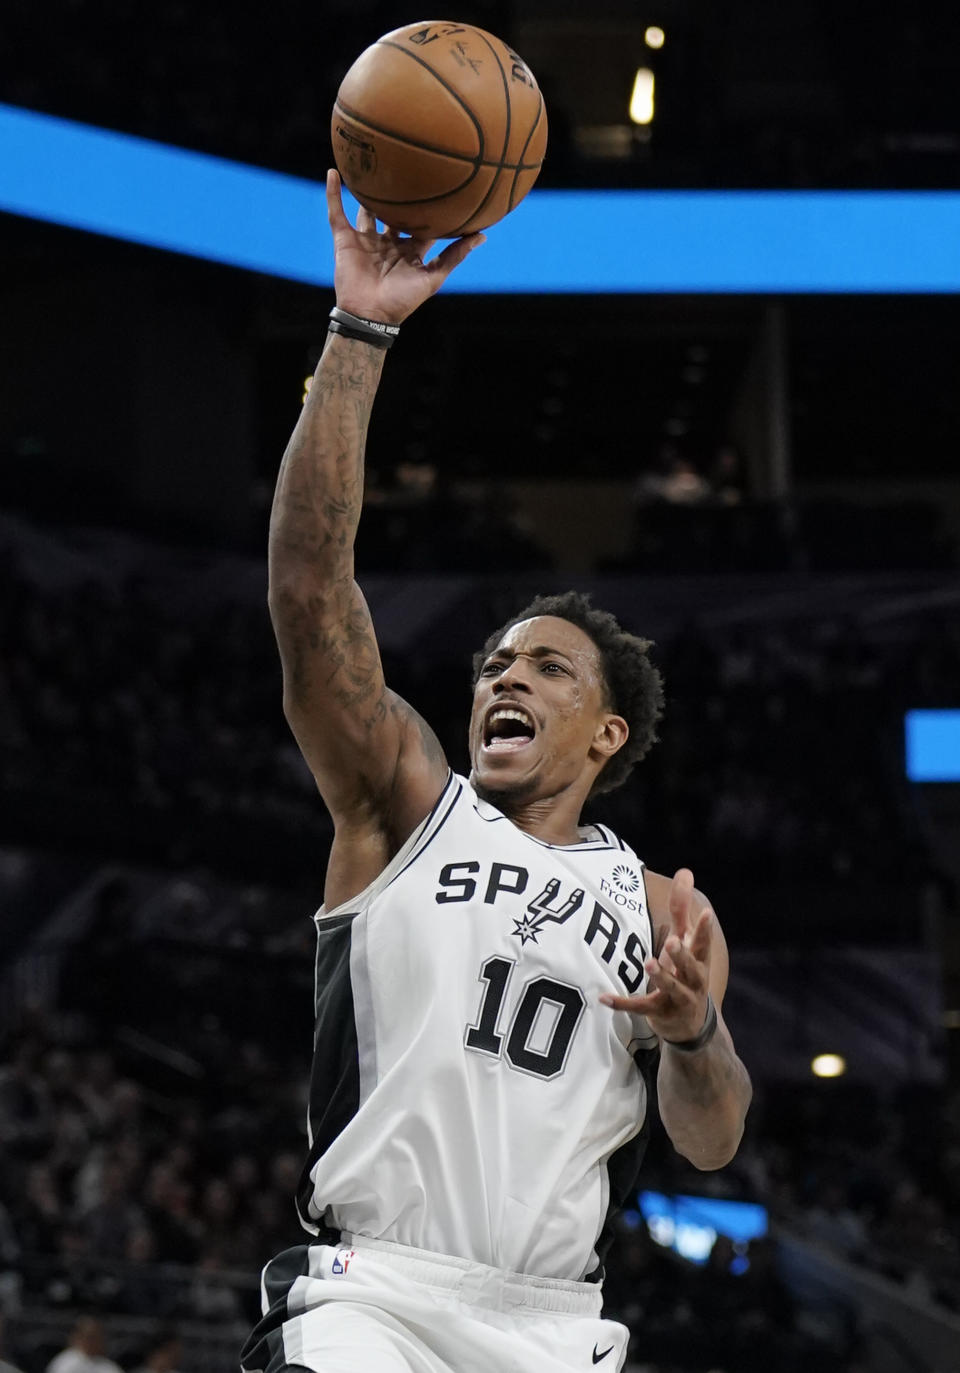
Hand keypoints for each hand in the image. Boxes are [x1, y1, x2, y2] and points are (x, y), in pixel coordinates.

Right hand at [326, 169, 484, 324]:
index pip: (421, 224)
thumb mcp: (433, 278)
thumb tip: (482, 235)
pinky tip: (333, 171)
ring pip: (366, 209)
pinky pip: (337, 213)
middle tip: (407, 167)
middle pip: (394, 214)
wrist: (370, 314)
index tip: (441, 185)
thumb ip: (454, 256)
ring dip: (367, 191)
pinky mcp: (345, 240)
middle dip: (399, 196)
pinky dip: (333, 194)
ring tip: (370, 164)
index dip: (430, 209)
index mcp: (409, 250)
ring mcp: (366, 240)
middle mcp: (388, 242)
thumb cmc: (403, 301)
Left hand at [600, 868, 713, 1042]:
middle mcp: (694, 981)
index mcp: (699, 961)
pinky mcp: (660, 1013)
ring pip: (671, 988)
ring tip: (649, 963)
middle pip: (690, 967)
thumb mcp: (685, 940)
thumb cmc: (685, 970)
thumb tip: (685, 871)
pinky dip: (622, 1003)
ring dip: (661, 977)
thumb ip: (681, 909)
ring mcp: (678, 999)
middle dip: (682, 955)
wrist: (690, 1023)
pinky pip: (640, 1008)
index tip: (706, 914)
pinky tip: (604, 997)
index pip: (704, 944)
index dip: (705, 930)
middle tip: (673, 940)